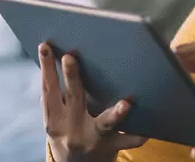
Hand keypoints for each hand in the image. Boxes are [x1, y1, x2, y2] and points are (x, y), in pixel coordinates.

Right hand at [39, 43, 148, 161]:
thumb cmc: (68, 134)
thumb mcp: (56, 120)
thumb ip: (57, 98)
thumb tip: (60, 59)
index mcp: (54, 121)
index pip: (48, 91)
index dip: (46, 69)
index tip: (45, 47)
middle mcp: (72, 130)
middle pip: (73, 100)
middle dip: (72, 78)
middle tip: (71, 57)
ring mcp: (93, 139)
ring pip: (104, 124)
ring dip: (116, 114)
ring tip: (126, 103)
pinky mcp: (111, 148)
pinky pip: (127, 140)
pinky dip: (138, 135)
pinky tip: (149, 128)